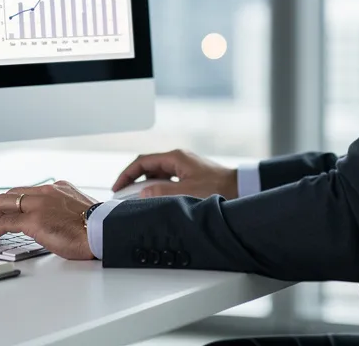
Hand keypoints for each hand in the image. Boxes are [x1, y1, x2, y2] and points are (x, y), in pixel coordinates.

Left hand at [0, 181, 97, 260]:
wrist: (104, 232)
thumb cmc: (97, 228)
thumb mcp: (78, 211)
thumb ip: (62, 211)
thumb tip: (52, 225)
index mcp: (58, 188)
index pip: (28, 191)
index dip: (13, 202)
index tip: (7, 212)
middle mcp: (47, 191)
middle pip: (11, 194)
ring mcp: (39, 204)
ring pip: (3, 203)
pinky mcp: (34, 220)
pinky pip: (5, 222)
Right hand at [112, 149, 238, 199]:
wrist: (241, 189)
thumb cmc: (218, 188)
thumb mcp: (186, 192)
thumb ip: (161, 192)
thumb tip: (142, 193)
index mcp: (175, 157)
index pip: (142, 162)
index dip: (126, 174)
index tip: (117, 187)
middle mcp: (178, 159)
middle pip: (148, 167)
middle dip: (134, 181)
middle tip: (123, 196)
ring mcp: (184, 167)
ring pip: (157, 175)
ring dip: (146, 186)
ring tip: (138, 200)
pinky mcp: (190, 176)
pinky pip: (167, 180)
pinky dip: (158, 189)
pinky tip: (157, 200)